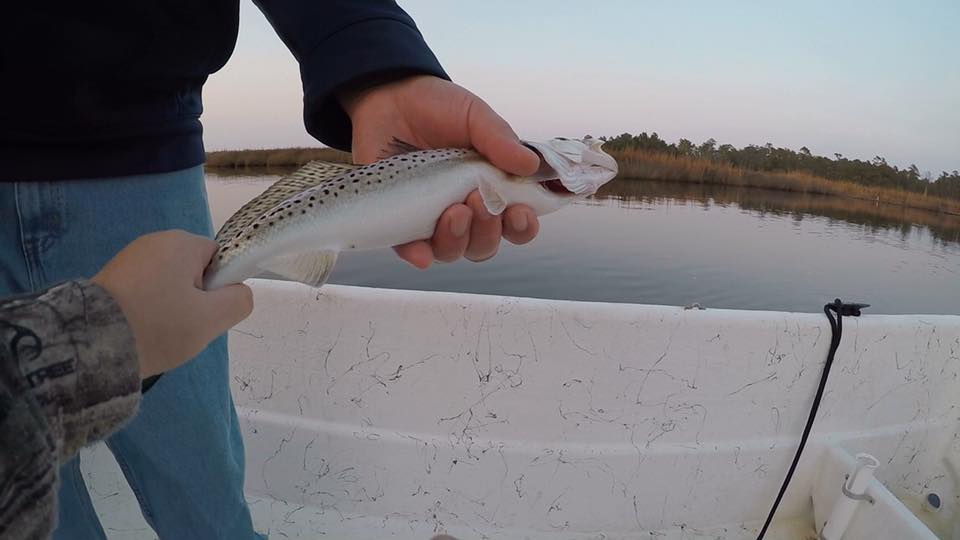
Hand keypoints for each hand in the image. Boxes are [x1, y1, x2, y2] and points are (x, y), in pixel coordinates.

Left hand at [92, 230, 253, 378]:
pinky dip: (150, 309)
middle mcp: (155, 241)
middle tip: (185, 326)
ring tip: (161, 331)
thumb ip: (240, 300)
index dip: (221, 287)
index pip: (220, 259)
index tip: (206, 312)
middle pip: (195, 271)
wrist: (92, 344)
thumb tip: (239, 292)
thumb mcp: (212, 319)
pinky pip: (146, 291)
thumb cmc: (159, 325)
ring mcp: (129, 258)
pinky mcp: (111, 277)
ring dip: (173, 306)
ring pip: (171, 284)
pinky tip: (142, 329)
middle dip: (196, 298)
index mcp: (181, 242)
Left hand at [341, 75, 541, 267]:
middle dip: (488, 230)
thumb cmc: (438, 109)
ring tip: (454, 212)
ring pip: (452, 251)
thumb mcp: (474, 116)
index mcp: (492, 189)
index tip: (520, 212)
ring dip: (458, 239)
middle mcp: (466, 212)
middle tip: (478, 200)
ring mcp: (432, 219)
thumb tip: (531, 165)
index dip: (522, 227)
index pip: (515, 224)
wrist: (389, 98)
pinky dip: (419, 255)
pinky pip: (411, 249)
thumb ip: (500, 139)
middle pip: (485, 244)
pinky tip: (421, 252)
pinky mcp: (401, 220)